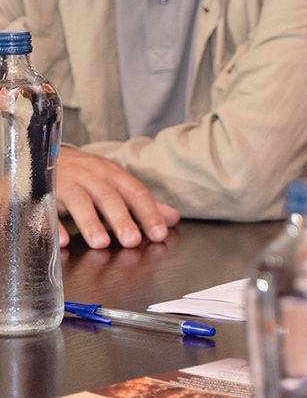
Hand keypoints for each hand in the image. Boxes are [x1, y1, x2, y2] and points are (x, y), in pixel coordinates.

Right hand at [55, 146, 180, 249]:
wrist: (45, 154)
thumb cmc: (87, 175)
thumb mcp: (115, 183)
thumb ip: (142, 203)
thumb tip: (172, 218)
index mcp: (113, 174)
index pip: (136, 193)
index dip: (149, 213)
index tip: (159, 234)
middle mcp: (92, 176)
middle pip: (109, 197)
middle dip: (122, 220)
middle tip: (133, 241)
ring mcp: (67, 183)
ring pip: (80, 202)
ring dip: (91, 223)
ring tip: (101, 244)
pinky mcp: (42, 193)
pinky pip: (46, 210)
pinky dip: (53, 226)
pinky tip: (62, 242)